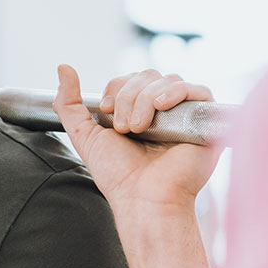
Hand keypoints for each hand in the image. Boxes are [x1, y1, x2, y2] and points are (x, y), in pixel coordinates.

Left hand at [52, 65, 222, 216]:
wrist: (143, 199)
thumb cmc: (118, 175)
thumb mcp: (85, 135)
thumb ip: (69, 103)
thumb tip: (63, 67)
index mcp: (138, 111)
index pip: (130, 78)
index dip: (117, 89)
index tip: (108, 114)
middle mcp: (163, 111)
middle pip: (148, 75)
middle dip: (129, 96)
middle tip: (124, 128)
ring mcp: (185, 114)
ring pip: (168, 80)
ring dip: (146, 99)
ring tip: (140, 128)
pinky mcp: (205, 121)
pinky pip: (197, 90)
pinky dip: (176, 91)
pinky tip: (161, 107)